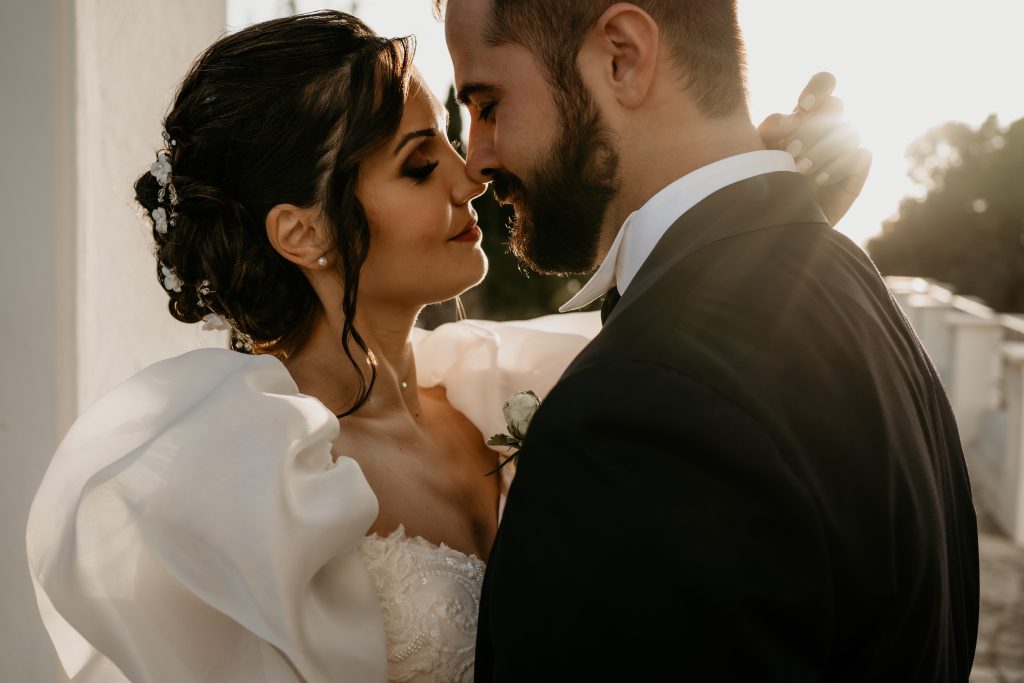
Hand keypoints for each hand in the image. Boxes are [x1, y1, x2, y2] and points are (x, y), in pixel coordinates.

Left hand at [758, 72, 871, 226]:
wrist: (769, 226)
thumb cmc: (757, 184)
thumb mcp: (754, 151)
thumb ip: (771, 126)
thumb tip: (797, 118)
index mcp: (804, 118)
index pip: (824, 84)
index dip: (819, 87)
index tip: (802, 105)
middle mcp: (827, 130)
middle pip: (837, 105)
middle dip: (813, 127)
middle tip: (790, 151)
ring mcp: (844, 151)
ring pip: (850, 130)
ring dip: (823, 148)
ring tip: (798, 171)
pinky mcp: (855, 174)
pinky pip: (861, 155)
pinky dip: (839, 165)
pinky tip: (819, 180)